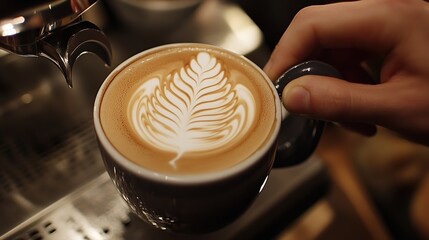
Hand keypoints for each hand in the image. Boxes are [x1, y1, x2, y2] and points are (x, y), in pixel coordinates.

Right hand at [264, 0, 428, 145]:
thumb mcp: (398, 108)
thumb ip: (340, 101)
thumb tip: (292, 96)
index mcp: (388, 18)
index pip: (313, 23)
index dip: (285, 55)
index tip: (274, 88)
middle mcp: (384, 14)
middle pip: (318, 31)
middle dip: (304, 69)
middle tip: (299, 104)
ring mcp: (385, 27)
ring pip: (331, 47)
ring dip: (327, 83)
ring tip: (345, 118)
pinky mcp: (386, 42)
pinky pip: (349, 57)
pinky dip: (344, 85)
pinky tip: (360, 112)